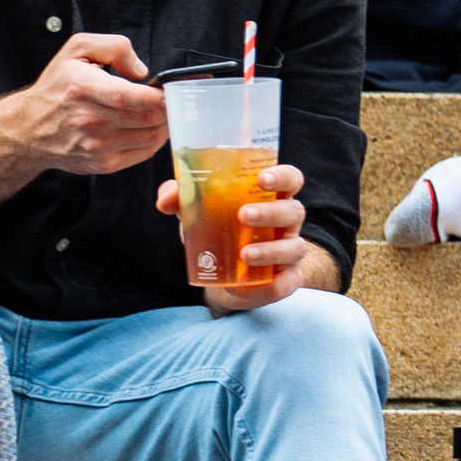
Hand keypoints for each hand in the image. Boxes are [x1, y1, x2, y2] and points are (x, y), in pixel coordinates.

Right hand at [17, 29, 171, 174]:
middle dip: (166, 107)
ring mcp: (96, 146)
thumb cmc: (56, 87)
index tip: (168, 91)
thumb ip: (114, 47)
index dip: (154, 96)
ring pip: (149, 137)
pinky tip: (150, 127)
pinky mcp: (102, 164)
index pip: (125, 96)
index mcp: (82, 88)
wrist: (29, 128)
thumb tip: (141, 70)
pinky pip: (143, 153)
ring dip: (164, 124)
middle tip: (171, 98)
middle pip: (145, 118)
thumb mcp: (76, 50)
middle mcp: (88, 120)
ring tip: (163, 111)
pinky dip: (154, 140)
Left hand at [157, 158, 307, 313]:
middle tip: (243, 215)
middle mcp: (287, 222)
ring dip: (271, 250)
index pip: (290, 179)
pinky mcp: (287, 279)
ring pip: (295, 247)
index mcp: (272, 198)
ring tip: (244, 254)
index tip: (262, 179)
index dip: (282, 176)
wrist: (219, 277)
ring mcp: (290, 251)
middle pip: (294, 211)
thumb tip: (166, 200)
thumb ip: (182, 198)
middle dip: (271, 212)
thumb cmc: (216, 231)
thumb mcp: (198, 212)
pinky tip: (255, 282)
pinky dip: (275, 283)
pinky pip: (289, 281)